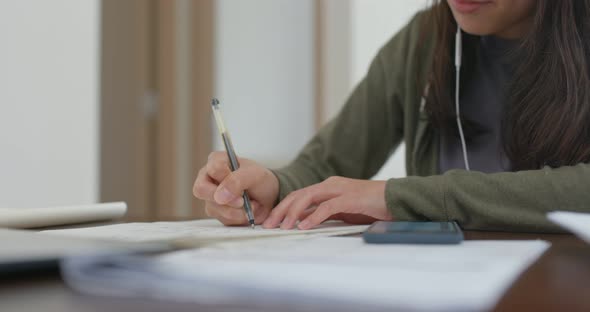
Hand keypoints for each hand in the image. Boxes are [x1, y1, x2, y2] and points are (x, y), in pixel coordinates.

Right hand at [193, 151, 278, 225]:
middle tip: (242, 201)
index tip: (241, 186)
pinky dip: (238, 218)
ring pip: (213, 208)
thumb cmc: (260, 180)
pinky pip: (222, 219)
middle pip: (201, 190)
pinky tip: (246, 211)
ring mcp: (210, 196)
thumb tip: (219, 196)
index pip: (213, 169)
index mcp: (217, 160)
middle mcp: (208, 177)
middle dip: (225, 199)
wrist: (267, 197)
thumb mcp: (255, 175)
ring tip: (251, 204)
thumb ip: (237, 181)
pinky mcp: (215, 211)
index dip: (227, 179)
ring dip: (237, 210)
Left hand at [262, 176, 391, 229]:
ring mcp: (340, 190)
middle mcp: (330, 185)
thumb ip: (322, 214)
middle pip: (298, 195)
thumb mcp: (340, 211)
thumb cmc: (369, 206)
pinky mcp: (351, 198)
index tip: (269, 222)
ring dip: (293, 213)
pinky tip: (304, 226)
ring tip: (283, 227)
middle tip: (268, 225)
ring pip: (309, 198)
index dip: (282, 208)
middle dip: (281, 210)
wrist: (396, 198)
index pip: (298, 196)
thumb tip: (300, 222)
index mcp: (327, 187)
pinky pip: (328, 207)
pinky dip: (314, 217)